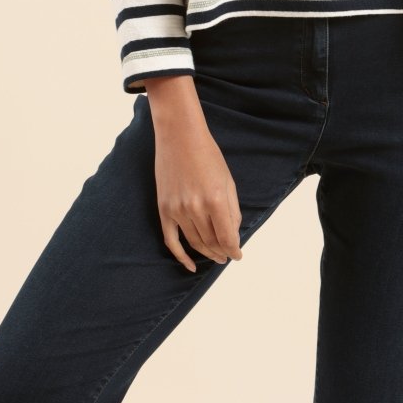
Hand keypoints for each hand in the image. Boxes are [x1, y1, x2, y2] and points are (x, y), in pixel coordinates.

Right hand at [152, 117, 243, 273]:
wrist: (179, 136)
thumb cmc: (208, 155)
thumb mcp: (228, 180)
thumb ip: (232, 209)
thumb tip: (233, 234)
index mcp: (216, 199)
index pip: (227, 238)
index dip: (234, 250)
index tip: (238, 255)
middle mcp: (196, 208)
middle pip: (211, 242)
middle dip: (222, 252)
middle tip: (228, 256)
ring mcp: (178, 210)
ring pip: (194, 243)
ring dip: (207, 253)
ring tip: (216, 257)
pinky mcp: (164, 209)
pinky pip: (171, 241)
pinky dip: (181, 256)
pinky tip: (191, 266)